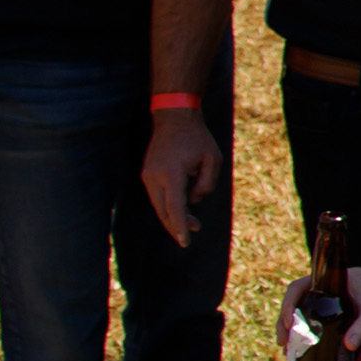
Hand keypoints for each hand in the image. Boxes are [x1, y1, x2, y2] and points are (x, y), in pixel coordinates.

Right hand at [141, 105, 221, 245]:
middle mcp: (154, 176)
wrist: (174, 118)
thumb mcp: (212, 160)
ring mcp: (148, 175)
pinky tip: (181, 210)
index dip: (180, 227)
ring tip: (193, 223)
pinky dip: (168, 205)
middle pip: (163, 211)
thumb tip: (193, 201)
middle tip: (191, 235)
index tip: (185, 242)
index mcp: (171, 173)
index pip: (174, 208)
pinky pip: (157, 196)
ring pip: (159, 205)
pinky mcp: (147, 174)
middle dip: (177, 226)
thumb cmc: (197, 138)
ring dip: (173, 216)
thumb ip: (206, 184)